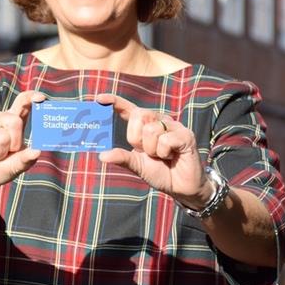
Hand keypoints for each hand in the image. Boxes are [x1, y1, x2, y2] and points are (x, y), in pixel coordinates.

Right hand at [0, 91, 43, 195]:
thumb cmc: (0, 169)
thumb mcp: (17, 166)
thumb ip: (26, 159)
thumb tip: (36, 151)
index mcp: (11, 121)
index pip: (22, 102)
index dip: (30, 97)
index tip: (41, 98)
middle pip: (14, 121)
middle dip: (14, 143)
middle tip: (6, 153)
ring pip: (0, 135)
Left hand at [96, 93, 210, 208]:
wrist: (181, 187)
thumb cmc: (159, 172)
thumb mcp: (136, 165)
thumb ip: (121, 157)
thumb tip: (102, 155)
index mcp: (145, 125)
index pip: (129, 109)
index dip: (115, 101)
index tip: (99, 98)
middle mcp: (159, 120)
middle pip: (139, 116)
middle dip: (137, 138)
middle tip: (147, 152)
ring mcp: (174, 126)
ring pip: (151, 130)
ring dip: (152, 150)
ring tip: (162, 156)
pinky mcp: (186, 135)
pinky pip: (165, 140)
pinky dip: (164, 153)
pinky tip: (171, 156)